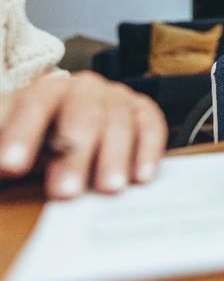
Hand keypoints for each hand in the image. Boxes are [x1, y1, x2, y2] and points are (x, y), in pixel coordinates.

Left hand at [0, 72, 166, 198]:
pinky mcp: (141, 111)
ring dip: (114, 156)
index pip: (34, 105)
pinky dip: (148, 149)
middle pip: (82, 114)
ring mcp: (116, 98)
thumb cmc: (32, 141)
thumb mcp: (7, 145)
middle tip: (65, 192)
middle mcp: (83, 88)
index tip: (10, 166)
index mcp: (44, 90)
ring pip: (119, 121)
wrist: (61, 126)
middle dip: (74, 154)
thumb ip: (1, 154)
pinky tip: (142, 176)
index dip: (23, 133)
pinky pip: (150, 125)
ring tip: (108, 189)